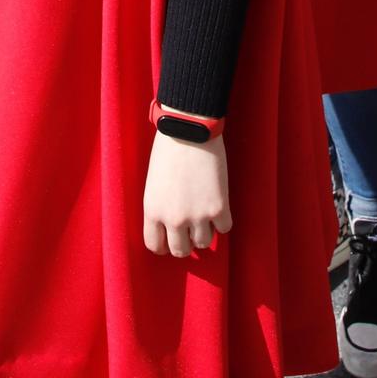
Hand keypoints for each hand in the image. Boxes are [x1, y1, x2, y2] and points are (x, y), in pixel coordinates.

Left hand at [143, 130, 230, 257]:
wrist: (189, 127)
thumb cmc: (169, 146)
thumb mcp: (154, 181)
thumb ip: (160, 204)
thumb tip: (170, 222)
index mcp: (152, 210)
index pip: (155, 245)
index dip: (164, 245)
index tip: (170, 240)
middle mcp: (173, 218)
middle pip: (180, 250)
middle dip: (185, 242)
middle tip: (190, 231)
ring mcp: (197, 215)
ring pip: (203, 243)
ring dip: (205, 232)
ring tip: (206, 217)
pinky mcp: (219, 207)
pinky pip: (224, 228)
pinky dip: (223, 221)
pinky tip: (220, 207)